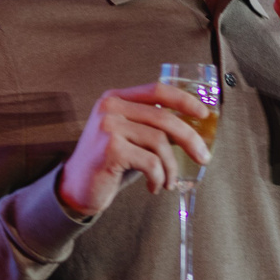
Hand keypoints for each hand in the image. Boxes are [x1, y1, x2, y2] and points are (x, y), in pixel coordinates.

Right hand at [56, 82, 213, 217]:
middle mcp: (110, 107)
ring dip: (171, 166)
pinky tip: (153, 186)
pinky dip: (159, 177)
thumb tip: (192, 130)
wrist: (75, 189)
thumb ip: (152, 127)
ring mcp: (108, 126)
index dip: (184, 100)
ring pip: (159, 142)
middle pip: (163, 118)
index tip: (204, 114)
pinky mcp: (110, 149)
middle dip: (190, 139)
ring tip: (169, 181)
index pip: (157, 90)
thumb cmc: (107, 164)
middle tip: (203, 157)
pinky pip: (150, 162)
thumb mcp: (129, 138)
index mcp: (116, 98)